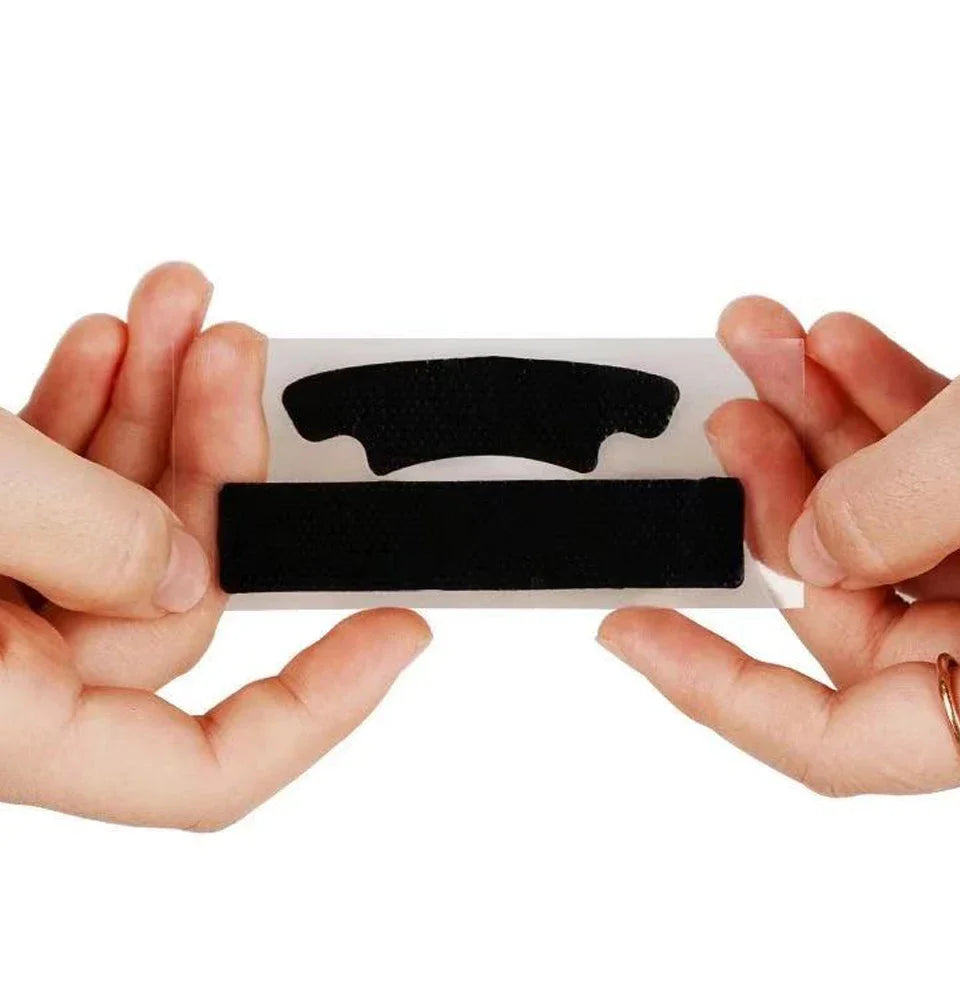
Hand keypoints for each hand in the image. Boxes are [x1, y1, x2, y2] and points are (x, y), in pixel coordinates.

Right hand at [1, 264, 429, 828]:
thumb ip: (87, 537)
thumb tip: (194, 568)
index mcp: (5, 719)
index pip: (201, 771)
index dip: (319, 711)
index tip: (402, 632)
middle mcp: (2, 675)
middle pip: (173, 586)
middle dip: (218, 459)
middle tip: (236, 359)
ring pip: (119, 519)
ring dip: (156, 406)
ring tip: (179, 312)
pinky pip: (57, 491)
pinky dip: (91, 413)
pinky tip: (115, 345)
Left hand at [598, 298, 959, 795]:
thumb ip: (900, 508)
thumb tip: (803, 545)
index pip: (831, 745)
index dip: (711, 690)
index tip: (625, 627)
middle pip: (845, 593)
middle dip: (773, 493)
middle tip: (725, 421)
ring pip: (890, 518)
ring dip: (822, 426)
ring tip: (771, 348)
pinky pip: (945, 474)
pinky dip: (891, 408)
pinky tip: (836, 348)